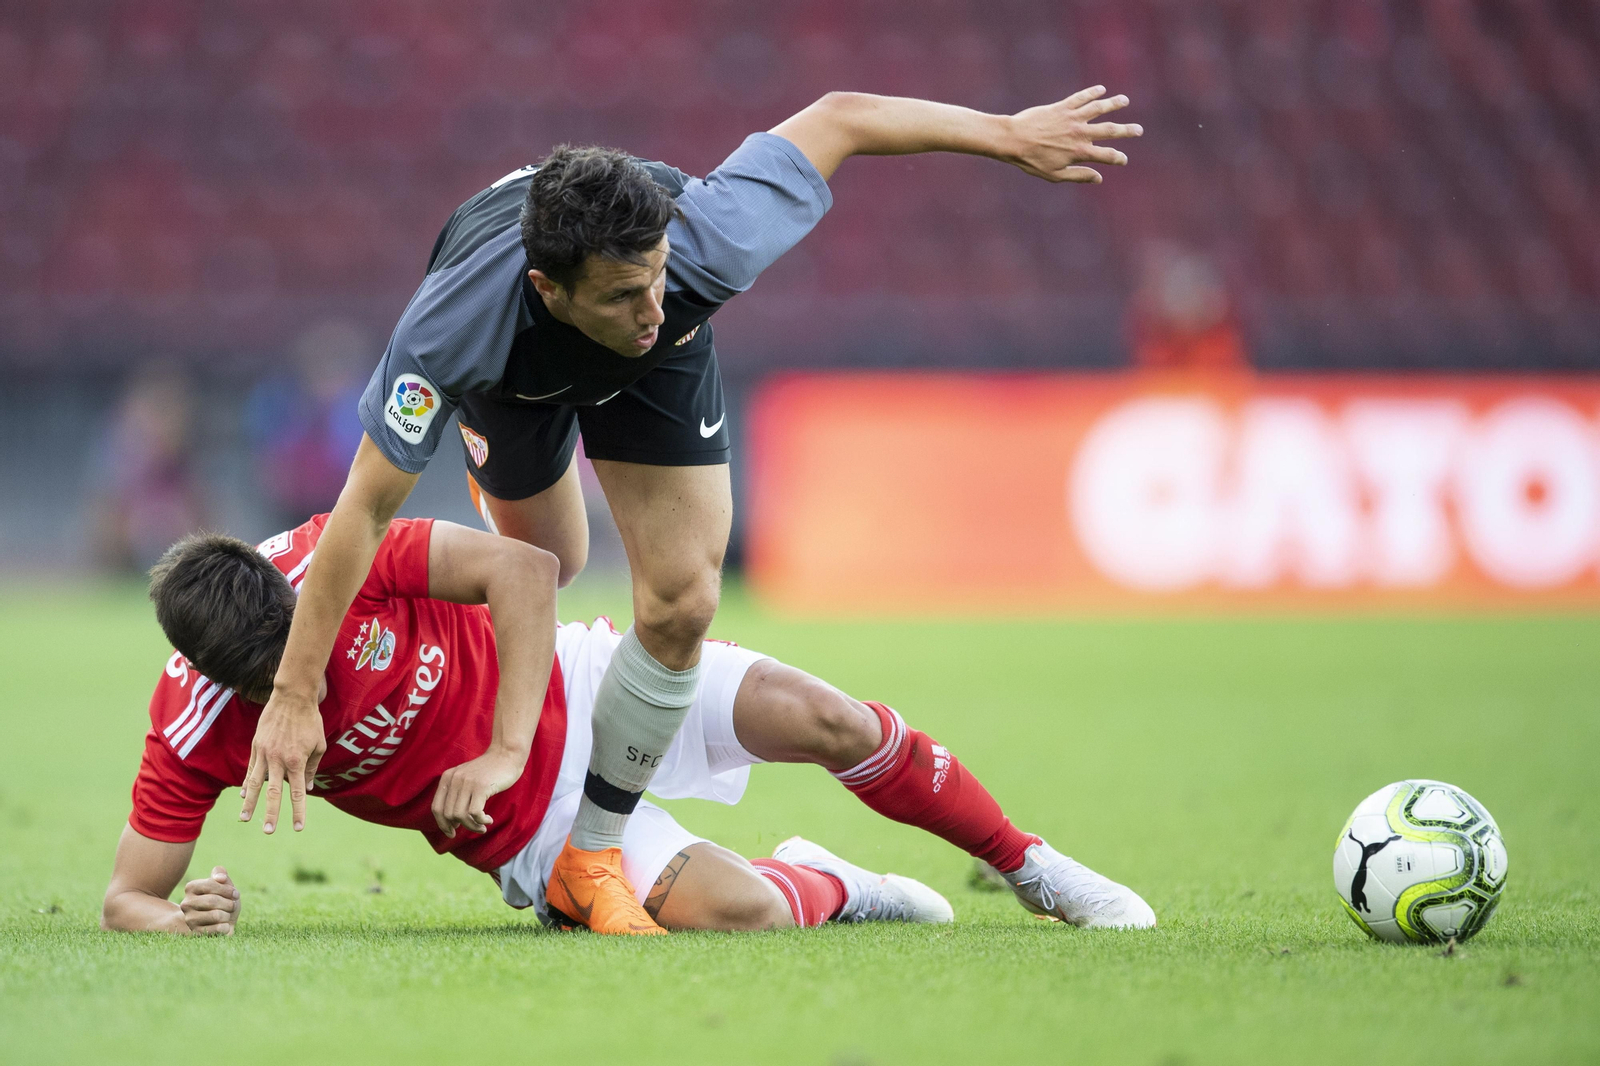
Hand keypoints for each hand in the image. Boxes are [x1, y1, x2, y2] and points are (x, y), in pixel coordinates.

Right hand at [181, 866, 240, 935]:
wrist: (219, 922)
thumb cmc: (223, 900)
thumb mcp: (224, 885)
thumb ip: (221, 874)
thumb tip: (221, 877)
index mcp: (191, 887)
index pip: (211, 884)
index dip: (228, 889)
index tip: (235, 894)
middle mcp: (186, 903)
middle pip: (213, 900)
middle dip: (229, 903)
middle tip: (232, 906)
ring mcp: (189, 919)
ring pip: (216, 915)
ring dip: (228, 915)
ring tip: (226, 915)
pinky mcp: (196, 933)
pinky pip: (218, 928)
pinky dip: (226, 927)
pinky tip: (224, 926)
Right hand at [240, 686, 325, 833]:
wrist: (292, 697)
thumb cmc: (310, 721)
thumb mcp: (319, 745)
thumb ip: (312, 767)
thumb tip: (307, 787)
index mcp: (297, 761)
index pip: (298, 792)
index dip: (298, 811)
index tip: (298, 828)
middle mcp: (279, 760)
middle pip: (274, 793)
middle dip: (270, 814)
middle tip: (268, 831)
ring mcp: (265, 754)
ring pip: (256, 783)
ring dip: (250, 803)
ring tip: (244, 819)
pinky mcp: (256, 746)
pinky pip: (251, 769)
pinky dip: (247, 784)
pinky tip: (244, 796)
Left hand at [431, 747, 526, 837]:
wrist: (507, 754)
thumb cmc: (489, 771)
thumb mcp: (466, 778)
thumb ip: (456, 794)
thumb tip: (452, 822)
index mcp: (447, 777)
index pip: (436, 808)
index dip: (442, 824)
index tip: (452, 832)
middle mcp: (454, 779)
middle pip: (448, 814)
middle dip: (459, 827)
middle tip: (473, 829)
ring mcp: (467, 783)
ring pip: (460, 816)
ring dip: (472, 826)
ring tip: (482, 827)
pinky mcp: (481, 787)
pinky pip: (475, 813)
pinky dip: (481, 821)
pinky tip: (489, 820)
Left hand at [1005, 85, 1142, 183]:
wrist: (1013, 139)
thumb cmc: (1031, 160)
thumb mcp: (1054, 175)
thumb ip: (1078, 175)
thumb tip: (1099, 178)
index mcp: (1079, 152)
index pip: (1106, 156)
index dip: (1117, 158)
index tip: (1123, 160)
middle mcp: (1080, 133)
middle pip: (1109, 131)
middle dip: (1126, 130)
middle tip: (1139, 129)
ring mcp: (1072, 118)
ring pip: (1098, 109)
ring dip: (1113, 104)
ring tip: (1124, 100)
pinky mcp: (1062, 107)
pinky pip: (1081, 97)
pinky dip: (1092, 92)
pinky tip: (1101, 89)